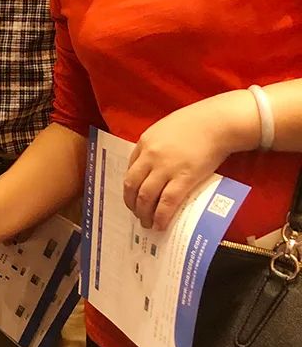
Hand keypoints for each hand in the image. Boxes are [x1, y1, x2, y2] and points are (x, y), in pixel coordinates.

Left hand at [124, 93, 253, 231]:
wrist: (217, 122)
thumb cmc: (195, 123)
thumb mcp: (165, 129)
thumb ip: (155, 146)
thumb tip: (153, 167)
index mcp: (144, 142)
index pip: (130, 170)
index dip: (130, 188)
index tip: (133, 198)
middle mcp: (150, 156)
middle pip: (132, 185)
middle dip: (132, 204)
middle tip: (137, 214)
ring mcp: (166, 168)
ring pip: (146, 196)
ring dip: (144, 213)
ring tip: (147, 223)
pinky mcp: (184, 178)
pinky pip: (167, 202)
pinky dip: (161, 216)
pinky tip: (160, 224)